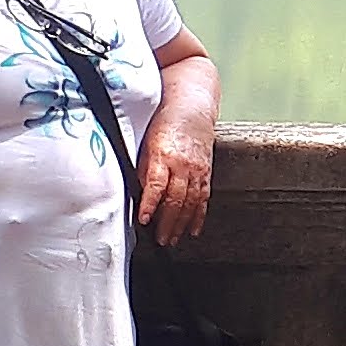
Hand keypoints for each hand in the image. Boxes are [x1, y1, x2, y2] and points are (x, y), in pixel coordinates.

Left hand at [138, 101, 214, 245]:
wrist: (192, 106)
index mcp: (164, 154)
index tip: (144, 220)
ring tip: (173, 239)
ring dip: (182, 224)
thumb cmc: (164, 122)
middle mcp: (183, 164)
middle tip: (160, 239)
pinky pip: (203, 198)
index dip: (150, 204)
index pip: (156, 184)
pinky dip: (199, 216)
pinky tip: (194, 229)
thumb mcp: (146, 143)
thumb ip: (143, 169)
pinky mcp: (206, 171)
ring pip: (191, 202)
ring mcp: (197, 169)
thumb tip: (139, 194)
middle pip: (176, 198)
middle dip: (167, 222)